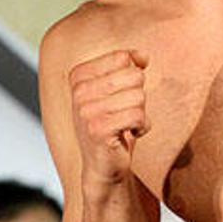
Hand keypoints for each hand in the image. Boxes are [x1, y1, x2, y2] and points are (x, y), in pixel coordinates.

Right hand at [69, 49, 150, 188]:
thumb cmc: (114, 122)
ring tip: (125, 124)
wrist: (103, 164)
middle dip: (138, 96)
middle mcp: (79, 91)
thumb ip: (128, 65)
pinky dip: (142, 126)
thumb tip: (143, 57)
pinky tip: (129, 134)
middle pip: (134, 76)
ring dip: (140, 113)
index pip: (122, 57)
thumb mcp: (118, 88)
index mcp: (79, 75)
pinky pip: (138, 116)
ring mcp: (86, 111)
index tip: (124, 93)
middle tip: (124, 112)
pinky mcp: (98, 130)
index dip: (134, 74)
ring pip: (139, 97)